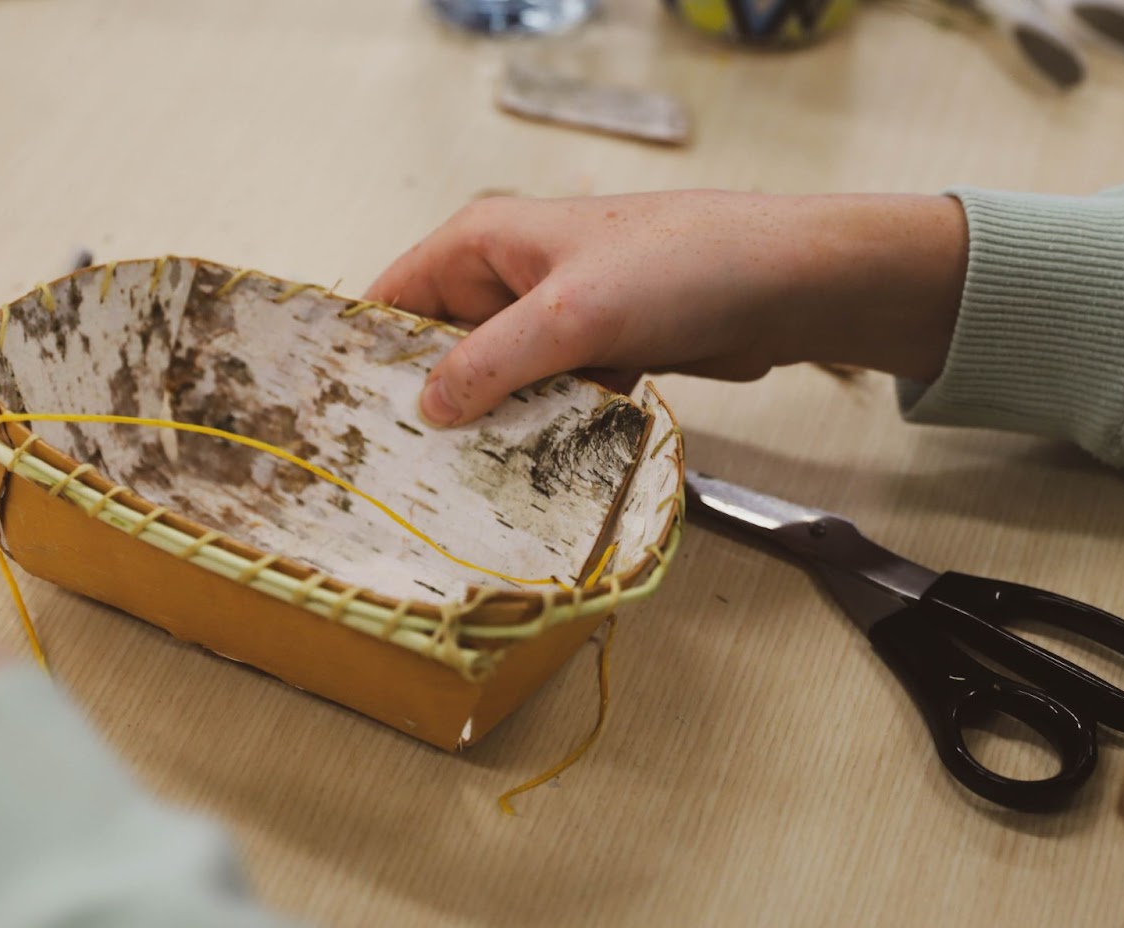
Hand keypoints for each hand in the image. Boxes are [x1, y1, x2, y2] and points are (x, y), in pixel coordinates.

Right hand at [365, 191, 967, 425]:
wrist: (786, 286)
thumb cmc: (680, 268)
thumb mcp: (568, 316)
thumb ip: (489, 363)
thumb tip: (426, 410)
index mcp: (484, 243)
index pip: (394, 296)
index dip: (363, 353)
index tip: (337, 419)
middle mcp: (508, 278)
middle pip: (439, 349)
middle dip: (426, 405)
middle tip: (396, 474)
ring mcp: (552, 321)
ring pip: (494, 385)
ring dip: (486, 429)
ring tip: (454, 488)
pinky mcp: (593, 356)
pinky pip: (544, 402)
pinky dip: (539, 434)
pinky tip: (527, 478)